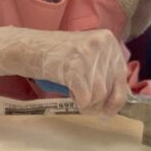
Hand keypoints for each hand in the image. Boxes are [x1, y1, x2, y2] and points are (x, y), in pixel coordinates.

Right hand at [0, 27, 129, 115]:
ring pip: (99, 96)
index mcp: (109, 40)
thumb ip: (104, 72)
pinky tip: (72, 97)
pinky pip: (85, 97)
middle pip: (110, 89)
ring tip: (76, 99)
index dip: (115, 99)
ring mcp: (88, 54)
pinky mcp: (73, 65)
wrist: (28, 48)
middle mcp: (102, 44)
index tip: (107, 110)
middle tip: (86, 106)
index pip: (122, 78)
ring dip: (88, 105)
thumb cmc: (57, 56)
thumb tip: (116, 104)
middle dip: (99, 104)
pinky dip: (79, 103)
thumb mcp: (88, 56)